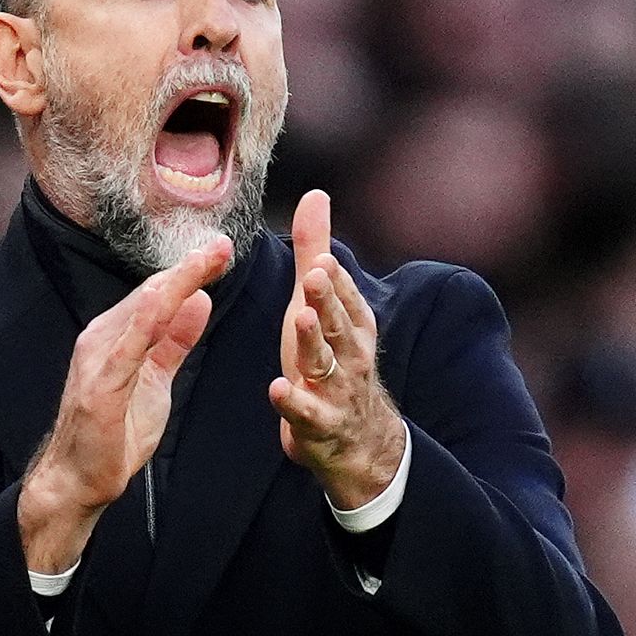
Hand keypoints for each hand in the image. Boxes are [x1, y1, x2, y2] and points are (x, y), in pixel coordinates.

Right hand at [19, 236, 231, 571]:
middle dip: (188, 268)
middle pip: (151, 294)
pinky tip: (167, 299)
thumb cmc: (114, 432)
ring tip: (205, 260)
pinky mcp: (101, 385)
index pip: (157, 294)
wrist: (78, 480)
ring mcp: (98, 359)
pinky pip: (127, 346)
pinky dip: (147, 319)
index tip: (220, 249)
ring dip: (176, 282)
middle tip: (222, 244)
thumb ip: (174, 341)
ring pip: (142, 310)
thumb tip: (199, 301)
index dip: (189, 271)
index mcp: (116, 335)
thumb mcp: (156, 379)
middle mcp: (103, 337)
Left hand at [271, 191, 404, 509]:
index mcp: (353, 324)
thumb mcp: (324, 305)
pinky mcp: (318, 424)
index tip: (323, 259)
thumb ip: (317, 251)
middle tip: (315, 277)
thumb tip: (315, 195)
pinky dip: (293, 402)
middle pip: (338, 324)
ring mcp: (336, 390)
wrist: (358, 440)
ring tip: (300, 320)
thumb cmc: (333, 360)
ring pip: (325, 363)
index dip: (335, 281)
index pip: (345, 297)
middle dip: (327, 301)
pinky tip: (277, 389)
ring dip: (313, 342)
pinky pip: (306, 413)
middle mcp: (350, 354)